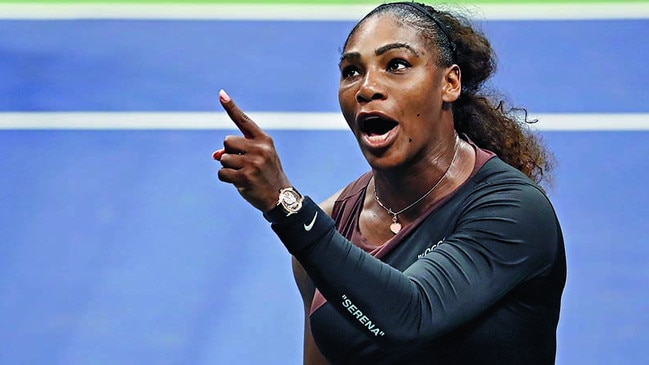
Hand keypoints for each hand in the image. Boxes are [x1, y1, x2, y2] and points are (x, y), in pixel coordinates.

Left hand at [213, 90, 290, 211]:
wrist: (280, 197)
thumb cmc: (266, 174)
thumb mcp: (257, 158)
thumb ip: (238, 151)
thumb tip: (215, 155)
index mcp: (264, 140)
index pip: (243, 120)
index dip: (231, 107)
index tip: (221, 93)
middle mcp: (259, 149)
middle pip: (227, 141)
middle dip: (229, 152)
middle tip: (241, 163)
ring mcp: (252, 163)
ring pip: (223, 158)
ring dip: (227, 167)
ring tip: (242, 174)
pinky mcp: (245, 178)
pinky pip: (222, 173)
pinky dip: (225, 178)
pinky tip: (238, 182)